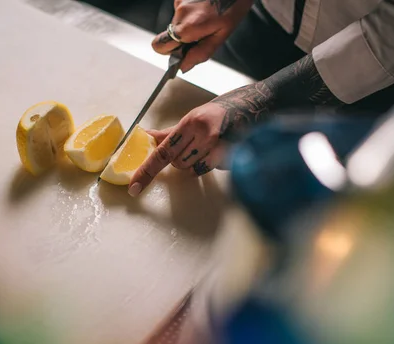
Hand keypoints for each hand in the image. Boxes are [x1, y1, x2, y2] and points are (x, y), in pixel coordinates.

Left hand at [128, 54, 345, 196]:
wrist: (259, 105)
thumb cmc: (225, 110)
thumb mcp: (194, 116)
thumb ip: (170, 132)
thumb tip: (146, 137)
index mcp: (190, 123)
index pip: (162, 153)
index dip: (146, 171)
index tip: (134, 188)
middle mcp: (203, 135)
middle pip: (179, 165)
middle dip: (183, 158)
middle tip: (196, 144)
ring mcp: (219, 147)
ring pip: (193, 169)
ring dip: (197, 161)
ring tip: (211, 144)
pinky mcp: (232, 157)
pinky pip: (211, 168)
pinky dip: (213, 163)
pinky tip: (223, 148)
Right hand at [153, 0, 252, 72]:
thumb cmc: (233, 8)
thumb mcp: (221, 36)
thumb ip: (201, 53)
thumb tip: (183, 66)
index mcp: (189, 26)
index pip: (161, 46)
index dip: (169, 52)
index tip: (182, 53)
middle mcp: (180, 12)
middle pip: (168, 36)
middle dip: (180, 40)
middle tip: (198, 36)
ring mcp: (179, 1)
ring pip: (175, 24)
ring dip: (188, 26)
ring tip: (206, 20)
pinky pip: (181, 13)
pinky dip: (190, 15)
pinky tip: (203, 11)